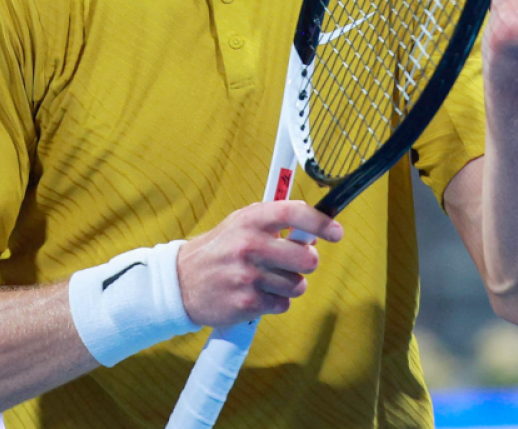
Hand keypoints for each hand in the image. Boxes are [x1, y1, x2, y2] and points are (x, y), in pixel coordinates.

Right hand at [177, 200, 342, 327]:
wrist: (181, 281)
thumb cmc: (219, 250)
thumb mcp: (240, 224)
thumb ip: (275, 222)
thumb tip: (314, 229)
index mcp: (251, 221)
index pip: (294, 213)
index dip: (321, 222)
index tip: (336, 232)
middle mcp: (250, 246)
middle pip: (307, 258)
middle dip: (306, 263)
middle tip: (293, 262)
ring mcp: (248, 276)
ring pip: (298, 285)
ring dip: (289, 285)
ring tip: (267, 280)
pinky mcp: (247, 304)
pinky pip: (283, 304)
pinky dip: (275, 302)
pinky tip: (256, 294)